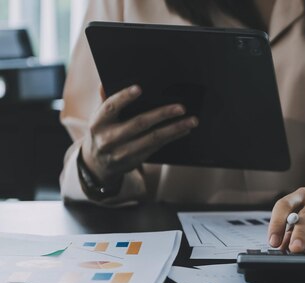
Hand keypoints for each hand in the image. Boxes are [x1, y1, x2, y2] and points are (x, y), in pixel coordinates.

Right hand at [81, 85, 198, 185]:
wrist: (98, 164)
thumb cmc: (103, 132)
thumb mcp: (99, 118)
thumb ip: (105, 100)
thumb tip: (105, 81)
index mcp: (98, 122)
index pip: (111, 107)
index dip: (124, 97)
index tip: (139, 89)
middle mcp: (109, 138)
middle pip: (139, 123)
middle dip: (162, 114)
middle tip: (181, 107)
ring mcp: (123, 151)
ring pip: (153, 138)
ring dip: (175, 128)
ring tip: (191, 121)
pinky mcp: (136, 159)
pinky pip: (157, 146)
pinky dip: (173, 137)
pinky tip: (184, 130)